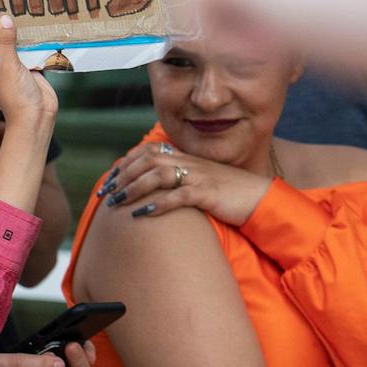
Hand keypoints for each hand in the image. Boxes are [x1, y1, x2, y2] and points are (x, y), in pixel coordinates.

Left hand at [0, 15, 57, 129]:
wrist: (38, 114)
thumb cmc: (15, 97)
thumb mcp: (8, 66)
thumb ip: (6, 43)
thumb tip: (4, 21)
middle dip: (1, 26)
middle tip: (1, 2)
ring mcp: (15, 64)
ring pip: (15, 43)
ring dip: (19, 32)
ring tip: (19, 8)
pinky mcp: (30, 65)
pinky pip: (30, 48)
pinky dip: (33, 40)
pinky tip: (36, 24)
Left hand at [98, 141, 270, 226]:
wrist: (260, 198)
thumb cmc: (227, 194)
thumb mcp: (199, 182)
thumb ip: (177, 180)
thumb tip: (150, 189)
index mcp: (186, 159)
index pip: (148, 152)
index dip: (126, 164)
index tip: (110, 180)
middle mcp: (190, 163)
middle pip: (148, 161)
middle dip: (123, 177)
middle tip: (106, 194)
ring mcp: (199, 177)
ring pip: (158, 175)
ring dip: (134, 189)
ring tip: (117, 204)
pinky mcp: (209, 193)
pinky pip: (179, 196)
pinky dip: (158, 204)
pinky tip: (142, 214)